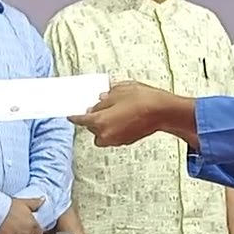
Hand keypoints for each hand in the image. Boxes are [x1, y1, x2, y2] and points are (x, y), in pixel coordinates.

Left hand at [70, 82, 193, 147]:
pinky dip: (115, 128)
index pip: (80, 120)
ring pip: (103, 133)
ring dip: (104, 124)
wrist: (163, 112)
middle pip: (91, 127)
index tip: (70, 114)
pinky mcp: (126, 141)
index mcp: (100, 121)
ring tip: (114, 111)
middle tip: (100, 106)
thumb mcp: (119, 91)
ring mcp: (116, 140)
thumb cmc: (143, 100)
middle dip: (93, 118)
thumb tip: (99, 100)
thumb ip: (105, 99)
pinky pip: (114, 135)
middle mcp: (106, 134)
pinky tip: (123, 117)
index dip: (74, 115)